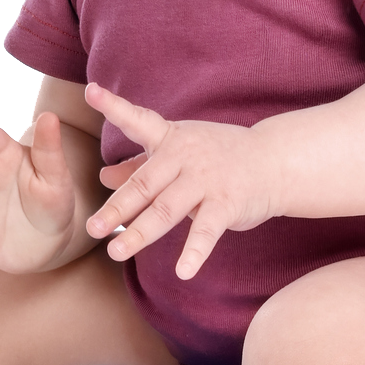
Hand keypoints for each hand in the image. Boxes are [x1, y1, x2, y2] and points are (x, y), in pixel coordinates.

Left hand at [84, 83, 277, 279]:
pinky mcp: (227, 203)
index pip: (137, 120)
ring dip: (140, 233)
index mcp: (169, 138)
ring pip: (166, 210)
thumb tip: (103, 176)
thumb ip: (140, 164)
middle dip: (117, 207)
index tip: (91, 92)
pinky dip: (195, 253)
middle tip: (91, 227)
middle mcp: (185, 156)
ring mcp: (206, 180)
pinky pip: (207, 231)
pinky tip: (182, 272)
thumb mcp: (178, 153)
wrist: (274, 161)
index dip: (114, 107)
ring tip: (116, 251)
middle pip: (143, 184)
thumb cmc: (218, 156)